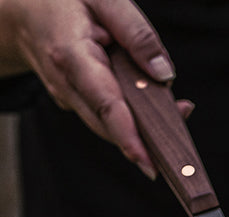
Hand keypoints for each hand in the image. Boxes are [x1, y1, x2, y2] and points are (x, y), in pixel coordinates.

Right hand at [0, 0, 186, 177]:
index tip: (149, 164)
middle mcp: (66, 83)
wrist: (24, 9)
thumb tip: (164, 75)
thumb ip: (137, 34)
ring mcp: (67, 97)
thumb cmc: (65, 0)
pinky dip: (131, 116)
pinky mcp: (74, 102)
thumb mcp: (104, 0)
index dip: (129, 137)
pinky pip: (106, 116)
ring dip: (143, 128)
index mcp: (71, 56)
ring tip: (176, 111)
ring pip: (110, 125)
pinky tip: (152, 105)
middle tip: (181, 140)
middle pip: (110, 125)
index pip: (105, 104)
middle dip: (146, 140)